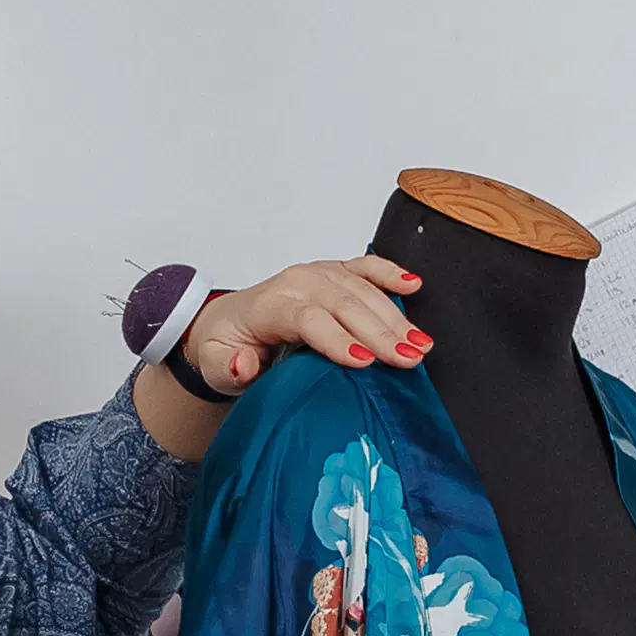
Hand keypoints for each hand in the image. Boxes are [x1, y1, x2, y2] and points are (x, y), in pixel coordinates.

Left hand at [185, 256, 429, 393]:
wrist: (226, 323)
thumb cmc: (227, 347)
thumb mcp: (215, 365)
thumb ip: (228, 368)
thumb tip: (243, 365)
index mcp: (268, 306)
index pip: (307, 318)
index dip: (337, 338)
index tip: (365, 361)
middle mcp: (296, 283)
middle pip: (343, 304)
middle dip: (379, 332)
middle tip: (408, 358)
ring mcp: (317, 274)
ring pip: (361, 290)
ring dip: (394, 316)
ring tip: (420, 344)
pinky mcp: (333, 274)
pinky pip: (364, 268)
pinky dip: (389, 273)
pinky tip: (413, 285)